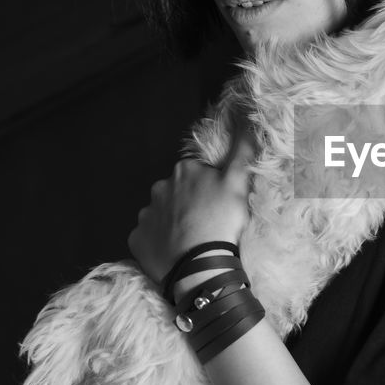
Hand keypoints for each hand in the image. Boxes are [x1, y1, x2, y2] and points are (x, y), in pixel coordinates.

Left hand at [129, 131, 256, 287]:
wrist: (200, 265)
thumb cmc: (222, 221)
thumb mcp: (238, 183)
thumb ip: (242, 151)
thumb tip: (246, 118)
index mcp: (183, 171)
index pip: (196, 173)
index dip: (209, 188)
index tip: (219, 203)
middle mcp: (159, 188)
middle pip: (175, 193)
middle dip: (187, 203)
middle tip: (206, 222)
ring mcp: (145, 215)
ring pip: (161, 215)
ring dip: (172, 223)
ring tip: (191, 240)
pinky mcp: (137, 239)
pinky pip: (148, 238)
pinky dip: (159, 243)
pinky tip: (174, 252)